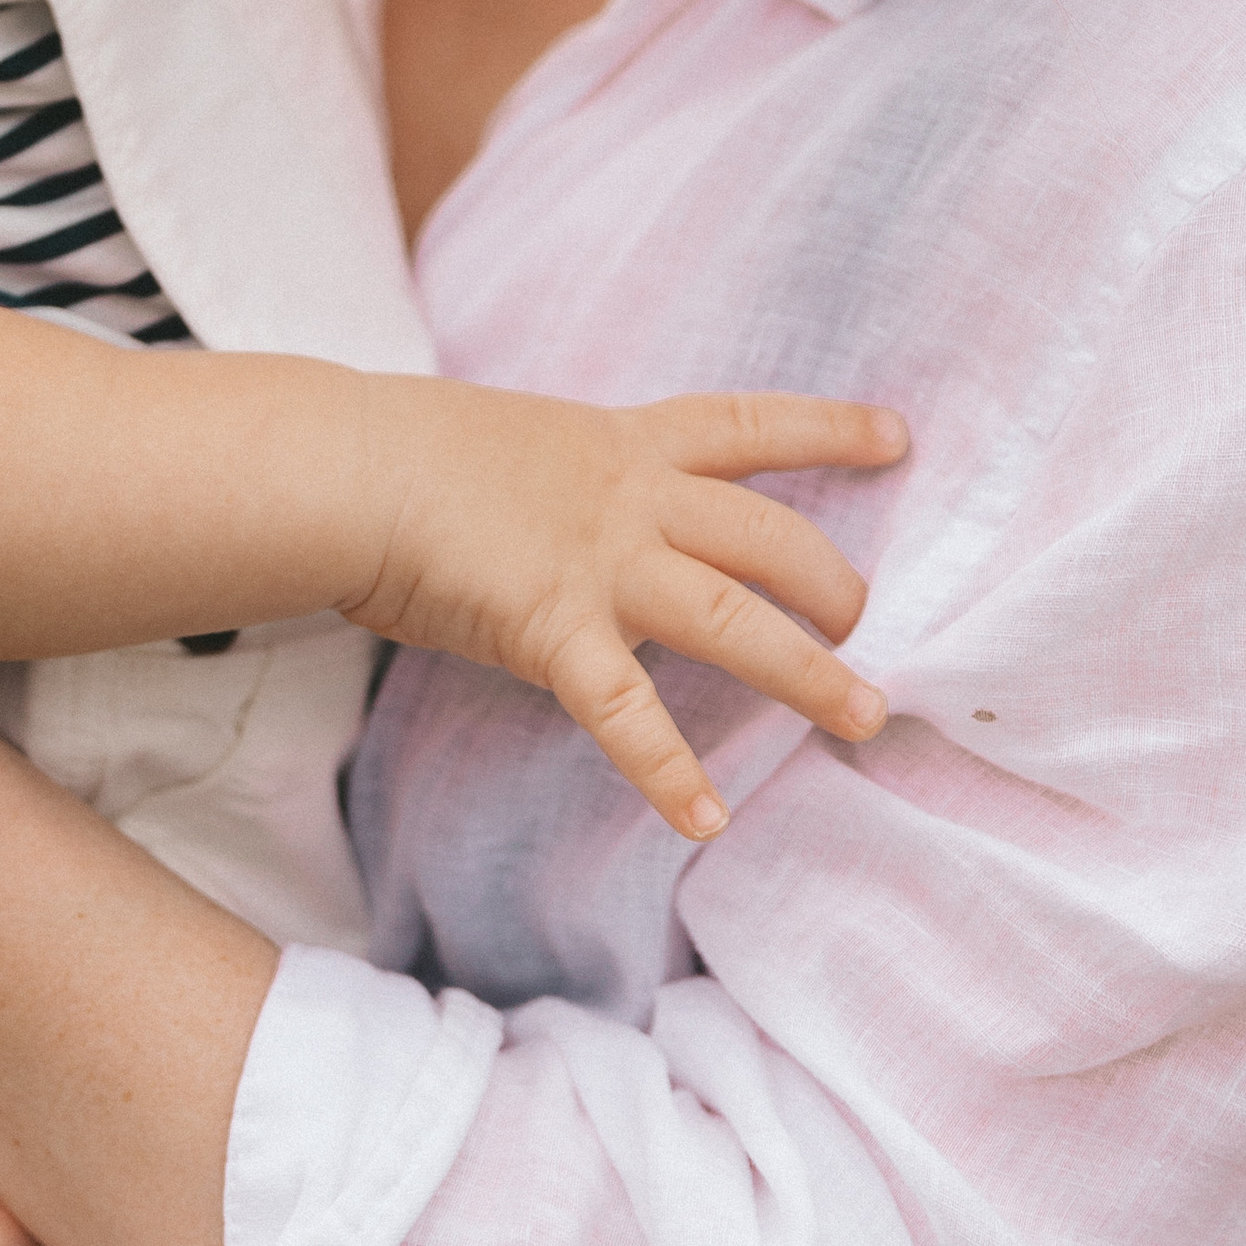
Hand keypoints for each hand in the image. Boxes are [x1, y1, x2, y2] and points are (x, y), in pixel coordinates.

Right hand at [344, 383, 907, 838]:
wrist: (348, 468)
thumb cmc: (402, 451)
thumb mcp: (509, 443)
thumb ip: (557, 480)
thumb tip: (556, 508)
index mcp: (620, 443)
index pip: (745, 426)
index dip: (827, 430)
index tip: (897, 435)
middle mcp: (630, 499)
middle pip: (767, 535)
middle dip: (831, 581)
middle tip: (865, 623)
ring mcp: (601, 564)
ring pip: (733, 616)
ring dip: (807, 671)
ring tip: (865, 715)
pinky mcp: (554, 631)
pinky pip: (627, 712)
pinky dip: (670, 770)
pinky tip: (708, 819)